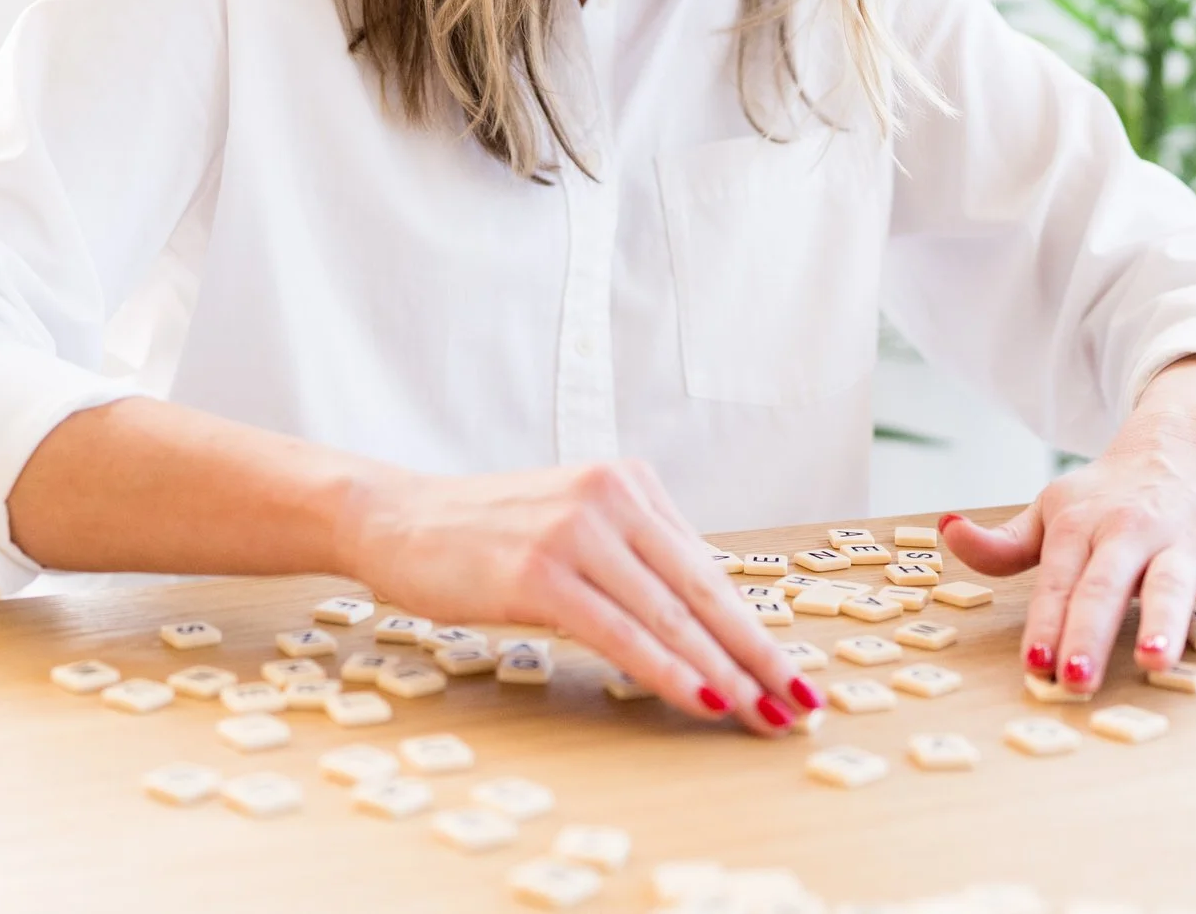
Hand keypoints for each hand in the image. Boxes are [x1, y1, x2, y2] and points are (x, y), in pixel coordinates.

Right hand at [332, 457, 818, 734]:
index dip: (752, 625)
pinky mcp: (541, 570)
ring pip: (669, 614)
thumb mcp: (574, 529)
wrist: (398, 518)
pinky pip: (619, 631)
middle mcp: (612, 497)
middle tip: (798, 702)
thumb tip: (705, 623)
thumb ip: (634, 560)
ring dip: (722, 671)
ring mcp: (576, 531)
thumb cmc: (486, 535)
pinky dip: (666, 669)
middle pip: (703, 589)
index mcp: (630, 484)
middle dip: (756, 653)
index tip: (789, 671)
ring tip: (760, 712)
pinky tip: (700, 697)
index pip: (706, 567)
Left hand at [940, 356, 1195, 689]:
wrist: (1188, 435)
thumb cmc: (1111, 492)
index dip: (1045, 621)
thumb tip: (946, 533)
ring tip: (1154, 659)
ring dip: (1164, 622)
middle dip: (1088, 632)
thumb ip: (1003, 542)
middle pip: (1105, 585)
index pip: (1057, 579)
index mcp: (1082, 526)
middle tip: (1075, 678)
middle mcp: (1131, 531)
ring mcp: (1186, 542)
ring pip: (1172, 584)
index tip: (1034, 664)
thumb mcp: (1052, 508)